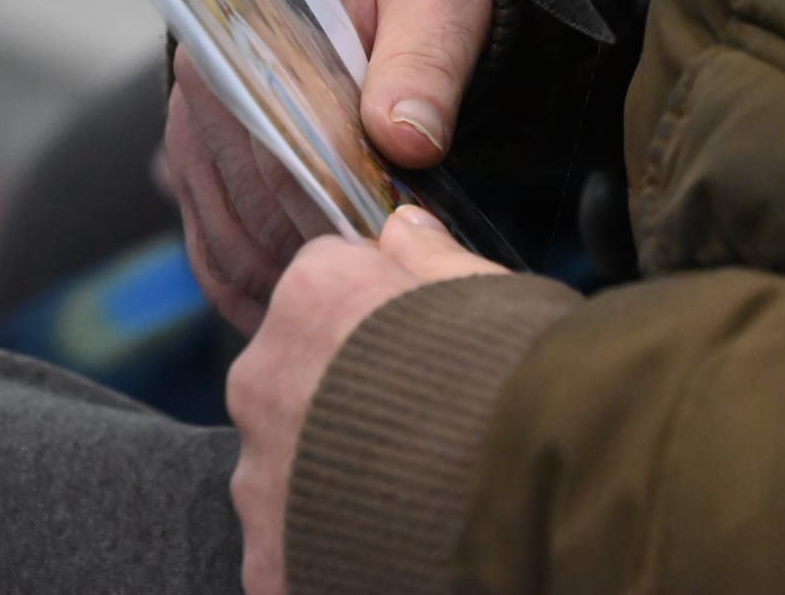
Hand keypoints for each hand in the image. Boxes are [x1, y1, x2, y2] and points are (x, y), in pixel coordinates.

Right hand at [162, 0, 491, 331]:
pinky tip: (277, 311)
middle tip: (368, 315)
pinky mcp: (200, 146)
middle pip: (249, 201)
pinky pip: (204, 226)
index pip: (285, 151)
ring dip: (268, 282)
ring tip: (329, 325)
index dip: (332, 218)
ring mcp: (194, 117)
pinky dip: (235, 276)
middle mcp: (204, 76)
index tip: (379, 269)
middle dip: (307, 261)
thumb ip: (425, 61)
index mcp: (250, 30)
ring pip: (220, 225)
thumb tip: (404, 139)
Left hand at [227, 206, 505, 594]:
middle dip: (339, 400)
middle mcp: (263, 380)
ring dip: (329, 478)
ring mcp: (259, 478)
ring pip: (284, 468)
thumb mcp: (489, 293)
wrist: (525, 507)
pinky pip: (289, 548)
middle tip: (416, 429)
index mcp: (312, 298)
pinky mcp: (269, 560)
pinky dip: (327, 550)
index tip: (411, 345)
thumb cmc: (515, 383)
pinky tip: (387, 551)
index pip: (319, 287)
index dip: (370, 316)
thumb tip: (403, 224)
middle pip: (291, 380)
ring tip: (409, 497)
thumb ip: (430, 255)